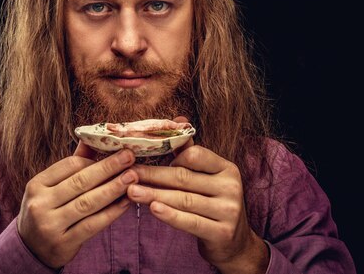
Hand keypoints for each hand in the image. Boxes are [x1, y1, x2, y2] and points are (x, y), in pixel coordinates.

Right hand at [17, 143, 137, 267]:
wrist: (30, 249)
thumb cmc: (46, 210)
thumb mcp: (51, 187)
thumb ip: (72, 164)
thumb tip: (92, 138)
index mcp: (36, 184)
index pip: (69, 166)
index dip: (94, 160)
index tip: (115, 154)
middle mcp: (40, 203)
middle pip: (80, 182)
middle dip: (108, 168)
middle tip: (129, 157)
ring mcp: (50, 225)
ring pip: (87, 203)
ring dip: (113, 188)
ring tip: (132, 177)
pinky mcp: (63, 243)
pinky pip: (92, 225)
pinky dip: (111, 213)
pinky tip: (126, 203)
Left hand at [127, 143, 268, 272]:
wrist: (235, 243)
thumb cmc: (213, 204)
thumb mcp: (207, 177)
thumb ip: (190, 152)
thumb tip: (179, 119)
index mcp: (226, 169)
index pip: (195, 155)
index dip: (170, 157)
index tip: (147, 160)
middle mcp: (230, 187)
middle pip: (184, 178)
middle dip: (153, 175)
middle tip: (128, 174)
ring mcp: (228, 210)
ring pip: (183, 199)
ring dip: (154, 194)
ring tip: (131, 192)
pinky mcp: (221, 232)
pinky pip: (190, 222)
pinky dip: (170, 215)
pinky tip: (153, 209)